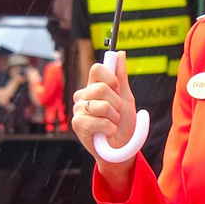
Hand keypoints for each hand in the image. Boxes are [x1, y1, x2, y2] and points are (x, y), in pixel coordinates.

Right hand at [70, 56, 136, 179]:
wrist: (122, 149)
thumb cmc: (124, 125)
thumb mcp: (126, 98)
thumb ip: (121, 77)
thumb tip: (120, 54)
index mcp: (94, 87)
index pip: (96, 69)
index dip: (109, 76)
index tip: (117, 87)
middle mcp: (84, 96)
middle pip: (100, 87)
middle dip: (116, 102)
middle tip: (117, 113)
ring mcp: (79, 110)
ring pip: (101, 105)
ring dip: (113, 117)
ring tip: (112, 124)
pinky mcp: (78, 125)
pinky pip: (96, 120)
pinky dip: (108, 127)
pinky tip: (107, 132)